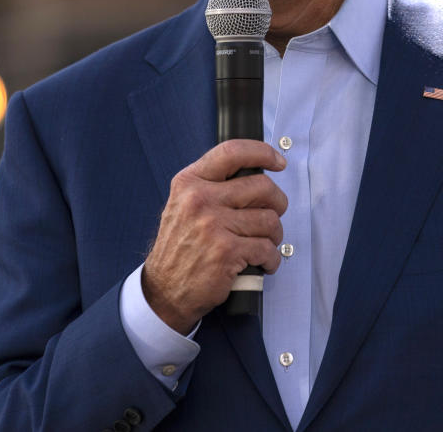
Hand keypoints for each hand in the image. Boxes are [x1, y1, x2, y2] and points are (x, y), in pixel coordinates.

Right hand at [142, 139, 287, 333]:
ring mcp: (213, 225)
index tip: (277, 161)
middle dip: (277, 202)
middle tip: (273, 214)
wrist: (165, 289)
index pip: (232, 152)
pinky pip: (267, 249)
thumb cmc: (180, 248)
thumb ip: (212, 184)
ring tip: (264, 243)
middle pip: (261, 186)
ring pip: (269, 220)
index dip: (262, 152)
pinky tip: (262, 262)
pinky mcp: (226, 252)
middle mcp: (200, 199)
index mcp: (190, 182)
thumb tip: (255, 172)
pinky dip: (271, 259)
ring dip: (274, 235)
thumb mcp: (184, 204)